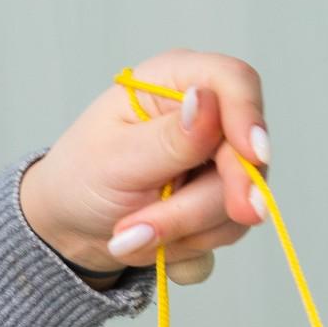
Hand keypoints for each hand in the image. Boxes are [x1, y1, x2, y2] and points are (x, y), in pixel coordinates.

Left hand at [18, 50, 269, 280]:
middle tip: (167, 234)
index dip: (249, 116)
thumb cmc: (80, 177)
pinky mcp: (221, 199)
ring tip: (131, 235)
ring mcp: (217, 160)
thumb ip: (168, 137)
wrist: (73, 226)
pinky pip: (229, 228)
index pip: (234, 81)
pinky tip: (154, 243)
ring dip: (186, 229)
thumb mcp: (114, 158)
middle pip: (244, 153)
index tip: (254, 156)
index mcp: (173, 82)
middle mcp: (205, 116)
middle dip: (206, 202)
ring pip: (239, 199)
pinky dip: (191, 244)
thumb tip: (207, 101)